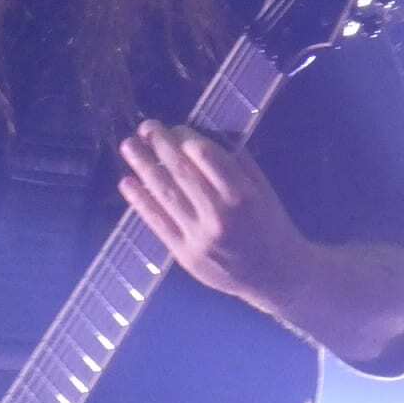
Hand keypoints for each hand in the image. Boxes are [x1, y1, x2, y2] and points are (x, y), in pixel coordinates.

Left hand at [118, 120, 315, 315]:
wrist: (276, 275)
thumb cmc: (269, 224)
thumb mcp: (262, 188)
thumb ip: (236, 162)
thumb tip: (202, 135)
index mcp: (242, 194)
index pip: (206, 156)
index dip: (185, 138)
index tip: (175, 128)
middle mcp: (219, 215)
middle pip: (181, 172)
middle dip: (160, 145)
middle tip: (145, 127)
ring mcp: (199, 237)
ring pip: (165, 195)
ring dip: (143, 167)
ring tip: (128, 147)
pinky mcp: (185, 254)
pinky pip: (157, 222)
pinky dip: (140, 201)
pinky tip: (128, 183)